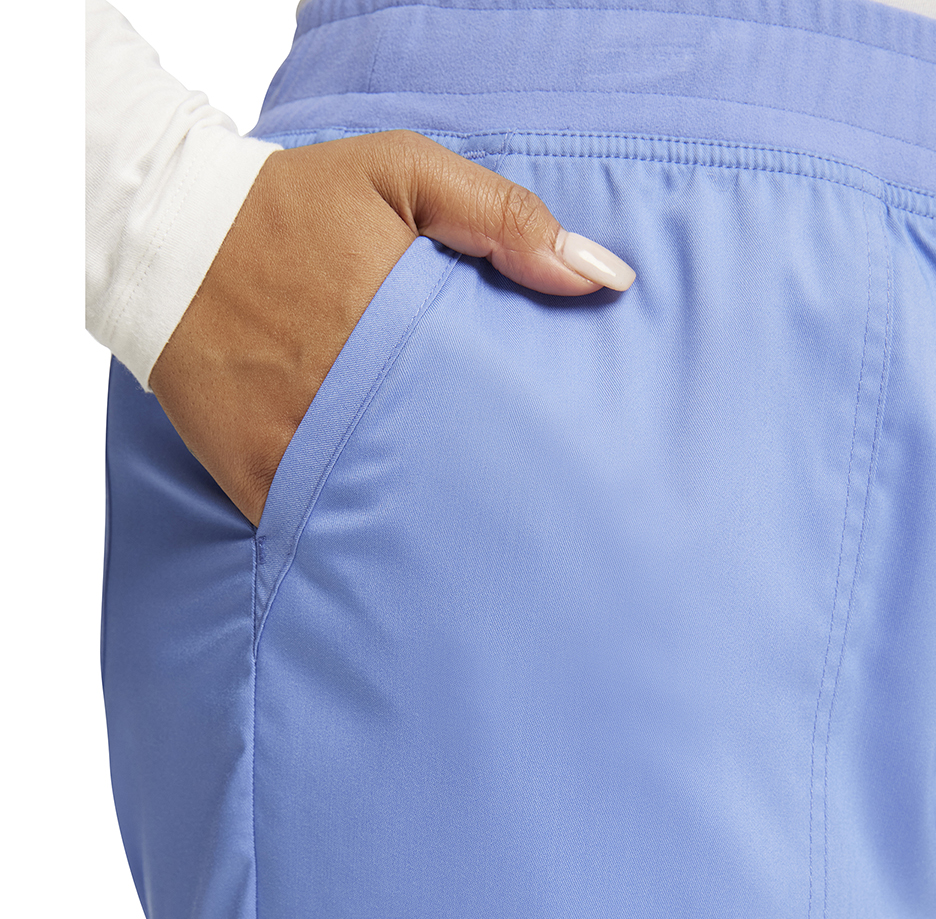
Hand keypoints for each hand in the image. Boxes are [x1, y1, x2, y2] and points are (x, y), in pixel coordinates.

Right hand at [149, 130, 634, 525]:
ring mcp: (301, 447)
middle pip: (453, 474)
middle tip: (548, 532)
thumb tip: (605, 278)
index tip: (578, 467)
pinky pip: (321, 529)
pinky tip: (402, 561)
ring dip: (434, 532)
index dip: (538, 441)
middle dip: (500, 501)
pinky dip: (357, 543)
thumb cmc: (294, 204)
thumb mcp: (403, 175)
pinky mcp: (258, 482)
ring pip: (390, 514)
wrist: (164, 240)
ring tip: (486, 560)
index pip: (496, 402)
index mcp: (400, 324)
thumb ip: (505, 220)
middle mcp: (350, 395)